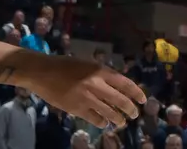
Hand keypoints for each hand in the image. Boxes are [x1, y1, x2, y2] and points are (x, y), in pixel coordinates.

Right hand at [27, 57, 144, 128]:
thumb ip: (102, 73)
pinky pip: (93, 118)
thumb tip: (117, 83)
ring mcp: (87, 98)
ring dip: (117, 118)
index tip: (143, 100)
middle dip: (130, 108)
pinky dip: (101, 122)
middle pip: (120, 100)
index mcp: (101, 71)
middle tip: (135, 114)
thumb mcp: (88, 64)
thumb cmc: (65, 65)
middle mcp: (97, 84)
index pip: (125, 84)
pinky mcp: (76, 108)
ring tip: (122, 122)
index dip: (137, 93)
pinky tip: (103, 124)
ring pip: (108, 112)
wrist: (43, 72)